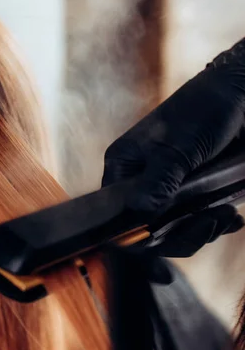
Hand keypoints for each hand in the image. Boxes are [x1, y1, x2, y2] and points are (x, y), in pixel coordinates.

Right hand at [103, 37, 244, 257]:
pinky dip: (214, 224)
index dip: (134, 239)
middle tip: (209, 225)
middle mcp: (140, 181)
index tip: (161, 256)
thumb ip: (159, 181)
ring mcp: (168, 187)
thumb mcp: (178, 148)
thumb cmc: (203, 110)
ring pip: (175, 229)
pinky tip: (231, 217)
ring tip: (225, 216)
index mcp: (123, 168)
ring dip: (202, 231)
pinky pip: (197, 220)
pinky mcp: (194, 190)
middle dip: (179, 237)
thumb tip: (139, 213)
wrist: (240, 93)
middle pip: (147, 229)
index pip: (116, 215)